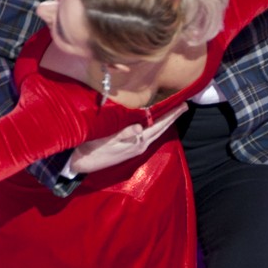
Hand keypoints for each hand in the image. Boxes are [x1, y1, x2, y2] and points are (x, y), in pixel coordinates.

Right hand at [69, 104, 187, 173]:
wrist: (82, 162)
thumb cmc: (93, 147)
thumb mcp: (107, 139)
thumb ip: (124, 133)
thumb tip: (140, 128)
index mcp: (138, 141)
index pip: (159, 125)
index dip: (171, 114)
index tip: (182, 104)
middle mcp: (141, 145)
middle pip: (161, 128)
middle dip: (173, 117)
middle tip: (184, 105)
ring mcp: (136, 147)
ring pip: (156, 132)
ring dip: (166, 121)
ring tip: (174, 112)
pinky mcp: (130, 148)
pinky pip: (148, 134)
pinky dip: (155, 126)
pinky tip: (155, 122)